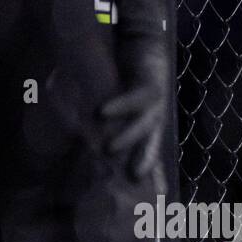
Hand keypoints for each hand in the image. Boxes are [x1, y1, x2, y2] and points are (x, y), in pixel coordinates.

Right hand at [100, 0, 167, 181]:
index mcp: (150, 125)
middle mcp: (156, 117)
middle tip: (129, 180)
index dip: (156, 175)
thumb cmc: (130, 76)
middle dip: (143, 162)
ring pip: (144, 125)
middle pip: (151, 145)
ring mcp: (156, 102)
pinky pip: (135, 97)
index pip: (153, 153)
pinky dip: (120, 105)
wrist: (146, 44)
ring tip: (109, 149)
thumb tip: (82, 131)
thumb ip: (107, 117)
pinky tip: (103, 111)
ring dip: (128, 137)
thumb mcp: (120, 101)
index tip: (159, 197)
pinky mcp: (150, 84)